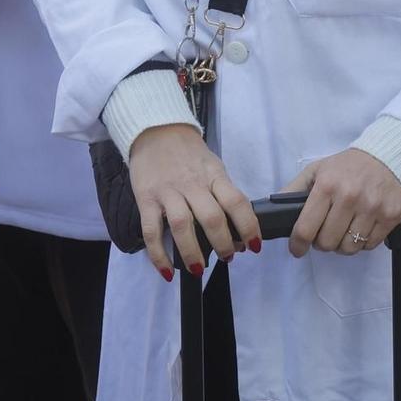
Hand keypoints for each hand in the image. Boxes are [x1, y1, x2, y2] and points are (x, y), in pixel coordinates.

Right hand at [128, 124, 258, 276]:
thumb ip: (223, 192)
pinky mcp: (146, 200)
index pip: (236, 202)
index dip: (248, 226)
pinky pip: (152, 232)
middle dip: (223, 244)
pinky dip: (159, 255)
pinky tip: (167, 270)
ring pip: (183, 226)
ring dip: (193, 253)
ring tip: (199, 268)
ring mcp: (168, 192)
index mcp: (214, 176)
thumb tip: (236, 226)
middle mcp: (192, 184)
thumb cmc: (188, 153)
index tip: (254, 245)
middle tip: (228, 258)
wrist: (155, 130)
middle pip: (211, 218)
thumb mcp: (213, 166)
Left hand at [282, 150, 400, 256]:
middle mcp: (349, 197)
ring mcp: (372, 208)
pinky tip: (362, 228)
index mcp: (327, 185)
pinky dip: (363, 242)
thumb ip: (294, 189)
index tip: (297, 249)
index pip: (306, 228)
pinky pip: (370, 245)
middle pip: (327, 243)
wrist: (391, 156)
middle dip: (322, 242)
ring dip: (343, 245)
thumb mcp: (318, 169)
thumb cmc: (350, 165)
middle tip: (325, 233)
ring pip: (349, 248)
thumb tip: (274, 210)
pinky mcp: (391, 216)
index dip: (298, 245)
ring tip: (344, 231)